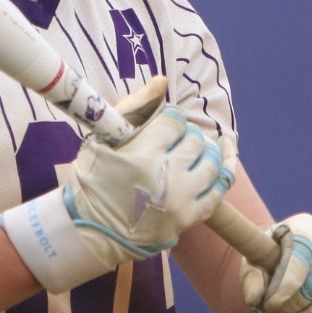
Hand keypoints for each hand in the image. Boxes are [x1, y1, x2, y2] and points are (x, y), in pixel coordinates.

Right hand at [0, 76, 233, 292]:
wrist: (89, 230)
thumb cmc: (92, 180)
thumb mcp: (103, 138)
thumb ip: (135, 106)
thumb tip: (163, 81)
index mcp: (144, 154)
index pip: (176, 121)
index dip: (172, 119)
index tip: (164, 125)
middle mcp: (167, 177)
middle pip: (196, 141)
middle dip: (188, 136)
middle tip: (175, 141)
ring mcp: (180, 201)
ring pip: (212, 164)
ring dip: (207, 153)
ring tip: (197, 151)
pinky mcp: (187, 220)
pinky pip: (217, 194)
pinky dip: (222, 175)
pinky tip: (222, 163)